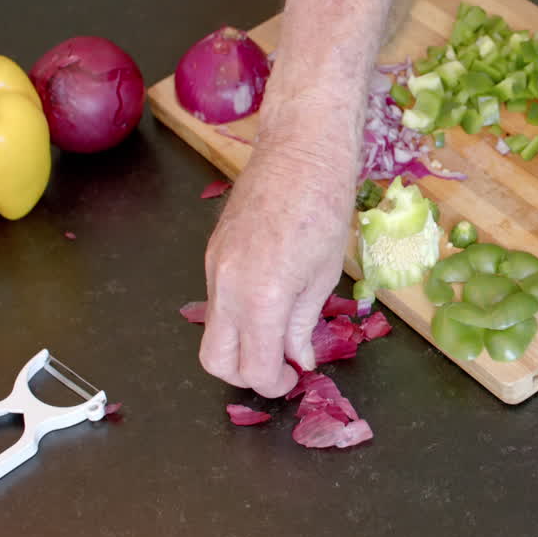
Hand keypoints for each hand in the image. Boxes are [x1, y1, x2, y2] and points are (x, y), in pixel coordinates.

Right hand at [199, 143, 349, 397]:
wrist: (300, 151)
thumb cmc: (325, 207)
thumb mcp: (325, 274)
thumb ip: (303, 323)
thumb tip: (297, 358)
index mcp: (261, 297)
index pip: (253, 368)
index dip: (274, 384)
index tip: (294, 380)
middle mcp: (227, 287)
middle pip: (215, 361)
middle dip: (246, 376)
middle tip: (279, 369)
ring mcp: (213, 268)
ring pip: (212, 331)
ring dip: (240, 345)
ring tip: (278, 335)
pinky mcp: (212, 254)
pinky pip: (216, 301)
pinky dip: (237, 316)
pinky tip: (268, 304)